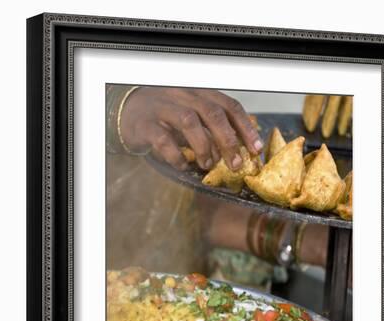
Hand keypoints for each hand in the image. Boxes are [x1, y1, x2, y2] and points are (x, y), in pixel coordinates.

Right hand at [120, 87, 263, 170]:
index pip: (228, 106)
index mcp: (199, 93)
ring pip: (190, 122)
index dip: (245, 128)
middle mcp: (183, 95)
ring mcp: (163, 107)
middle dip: (228, 140)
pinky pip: (164, 139)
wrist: (128, 113)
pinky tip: (182, 166)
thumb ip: (211, 127)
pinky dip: (176, 155)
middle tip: (234, 164)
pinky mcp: (146, 124)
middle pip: (212, 113)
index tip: (255, 149)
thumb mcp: (192, 115)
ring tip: (207, 165)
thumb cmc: (164, 117)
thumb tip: (238, 148)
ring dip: (204, 147)